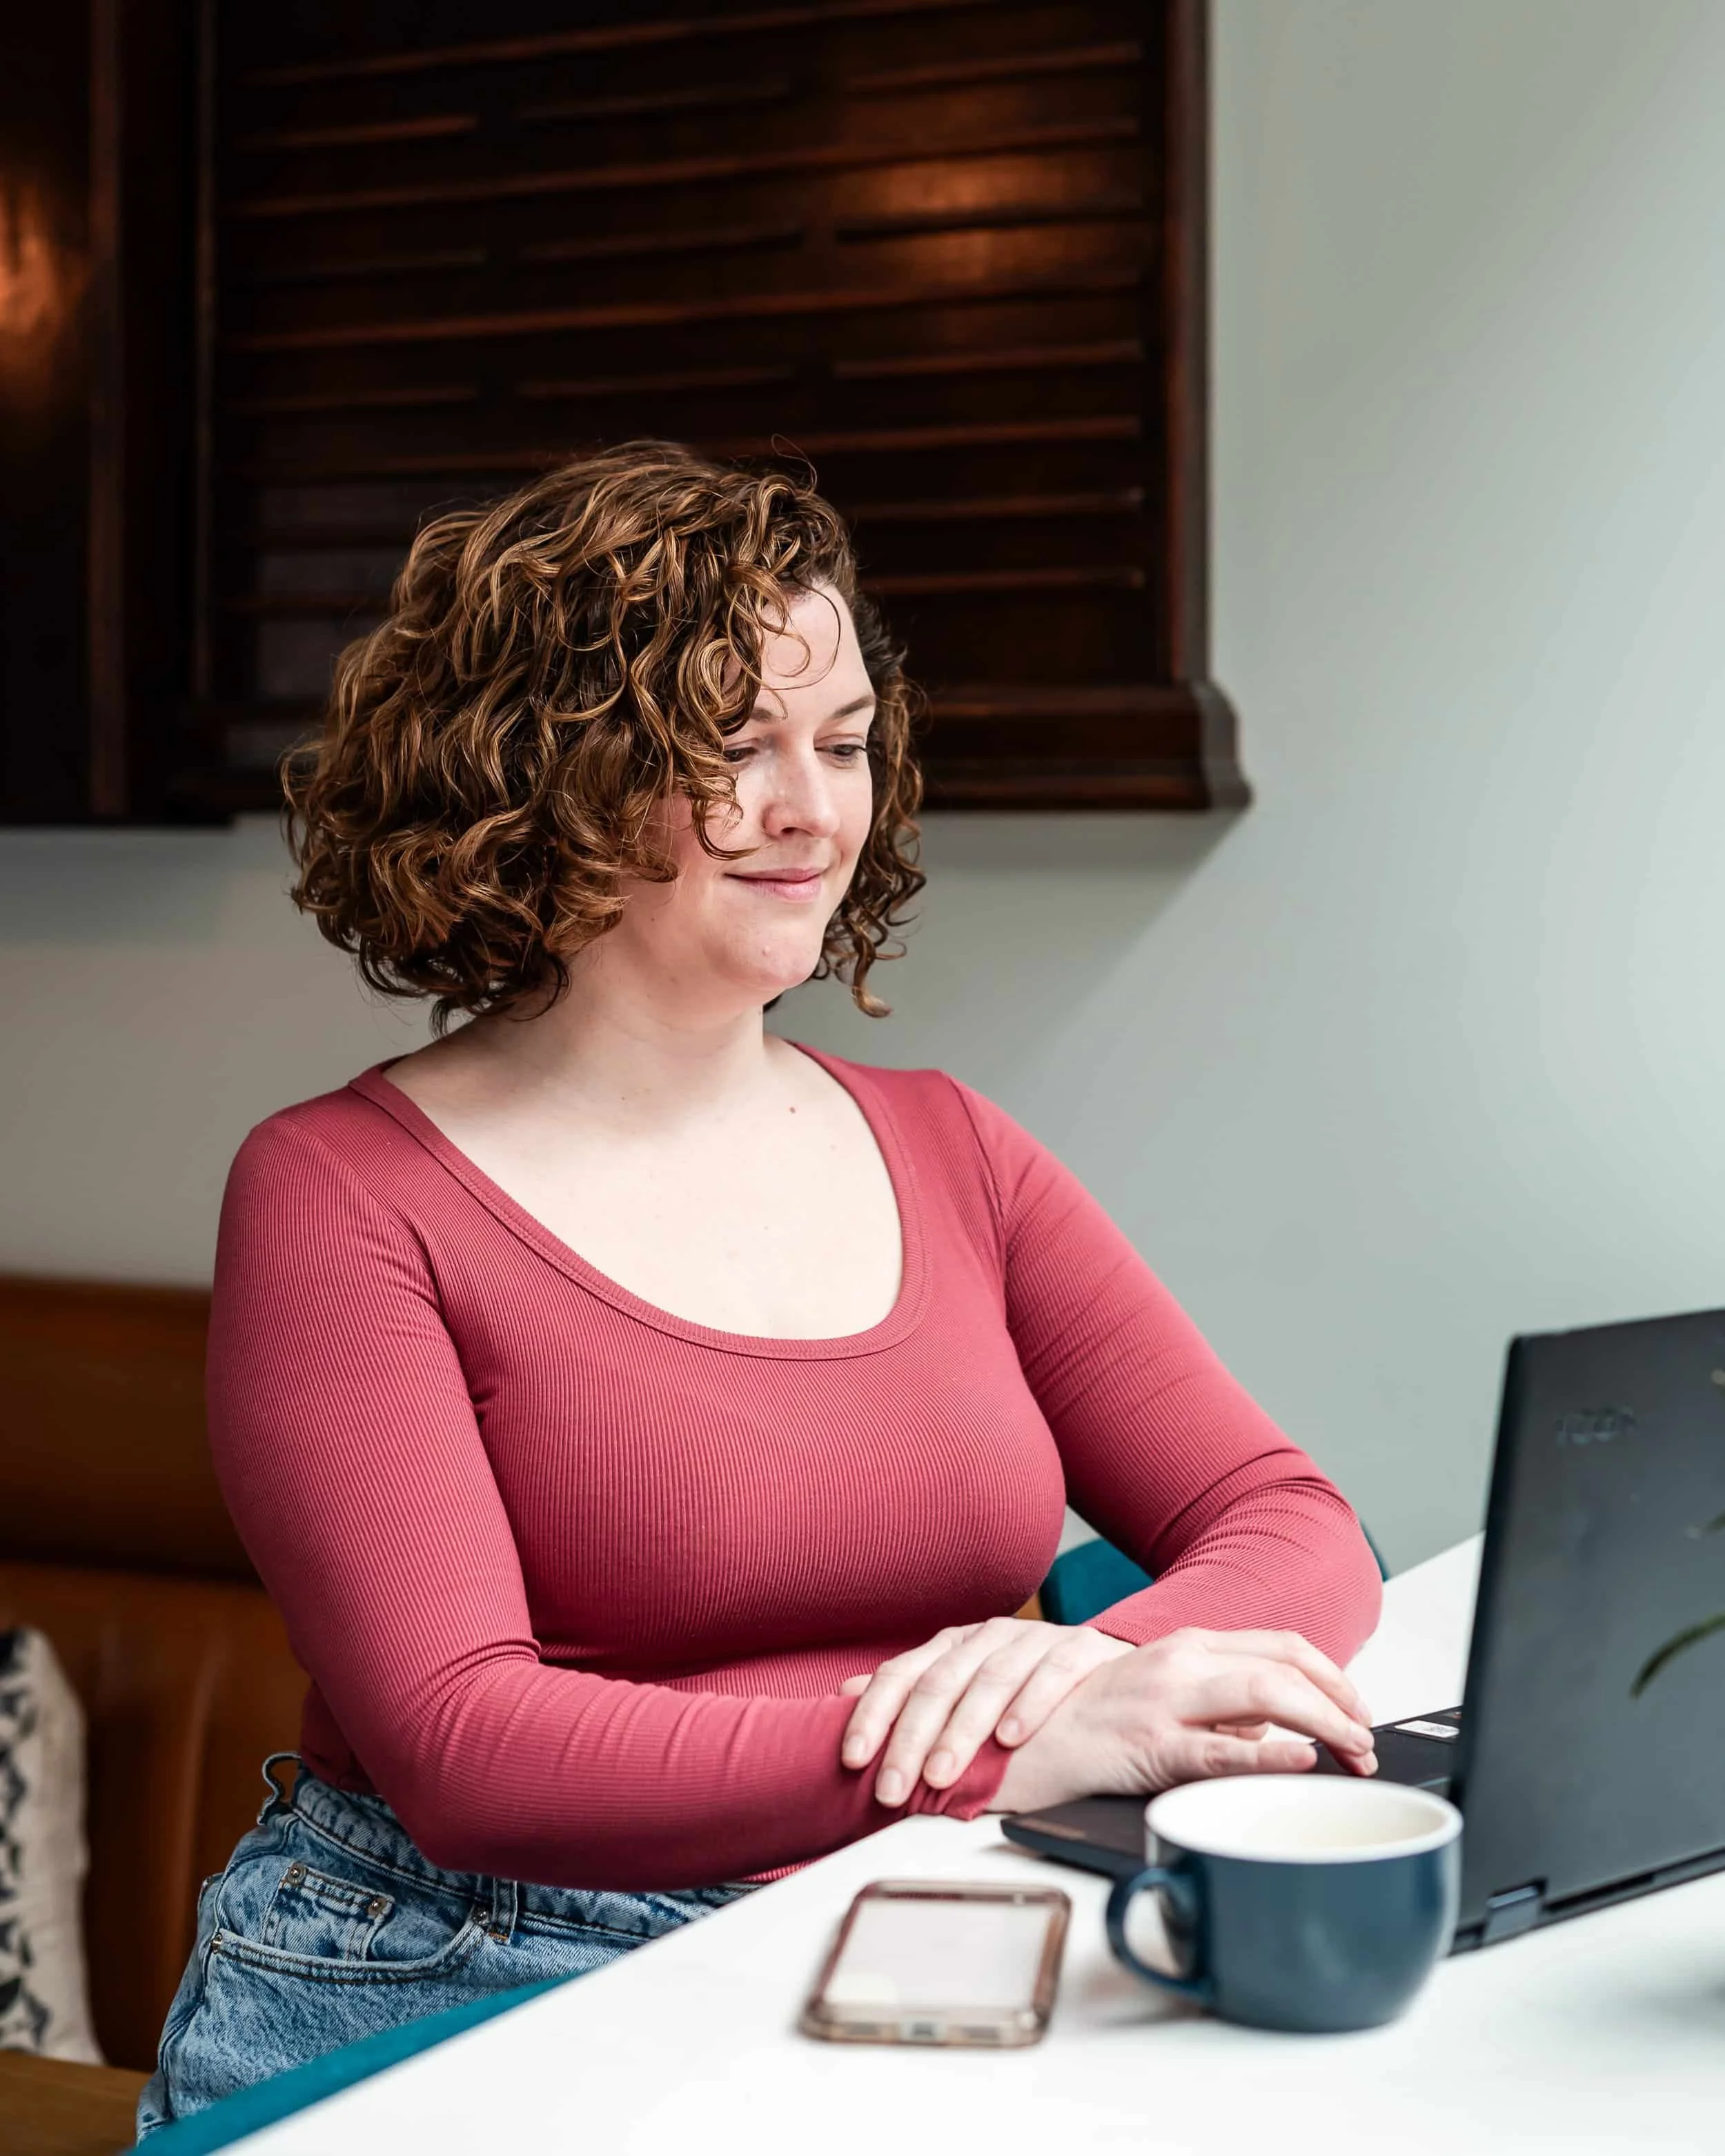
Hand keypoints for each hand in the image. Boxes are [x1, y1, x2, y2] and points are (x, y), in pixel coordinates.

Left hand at [838, 1618, 1134, 1805]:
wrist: (1116, 1681)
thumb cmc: (1028, 1694)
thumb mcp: (963, 1691)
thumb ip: (910, 1694)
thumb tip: (846, 1695)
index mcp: (954, 1646)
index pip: (901, 1675)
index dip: (873, 1717)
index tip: (853, 1760)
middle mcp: (988, 1637)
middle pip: (940, 1684)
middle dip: (911, 1739)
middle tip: (893, 1787)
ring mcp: (1035, 1640)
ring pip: (990, 1680)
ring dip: (962, 1731)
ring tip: (942, 1773)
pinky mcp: (1079, 1649)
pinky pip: (1052, 1673)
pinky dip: (1029, 1705)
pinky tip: (1011, 1738)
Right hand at [994, 1628, 1377, 1814]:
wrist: (1013, 1736)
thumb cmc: (1085, 1720)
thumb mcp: (1158, 1697)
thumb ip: (1213, 1706)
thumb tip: (1268, 1729)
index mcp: (1188, 1645)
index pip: (1282, 1645)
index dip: (1332, 1675)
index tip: (1358, 1711)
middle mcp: (1182, 1659)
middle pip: (1286, 1665)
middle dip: (1342, 1703)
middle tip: (1367, 1745)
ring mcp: (1166, 1698)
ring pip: (1266, 1694)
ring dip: (1326, 1724)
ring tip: (1354, 1756)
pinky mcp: (1149, 1742)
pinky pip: (1221, 1747)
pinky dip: (1270, 1752)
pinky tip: (1301, 1761)